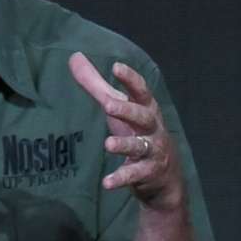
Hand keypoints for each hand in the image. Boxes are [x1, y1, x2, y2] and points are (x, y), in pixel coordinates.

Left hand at [69, 54, 182, 209]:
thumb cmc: (138, 132)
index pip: (141, 91)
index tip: (116, 67)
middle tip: (108, 105)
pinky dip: (121, 178)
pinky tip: (107, 183)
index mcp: (146, 109)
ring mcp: (152, 151)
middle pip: (143, 116)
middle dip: (127, 110)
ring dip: (124, 145)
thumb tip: (74, 56)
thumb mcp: (119, 109)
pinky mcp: (148, 173)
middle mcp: (153, 128)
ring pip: (139, 146)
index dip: (130, 79)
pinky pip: (134, 175)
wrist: (165, 177)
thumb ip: (97, 85)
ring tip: (108, 145)